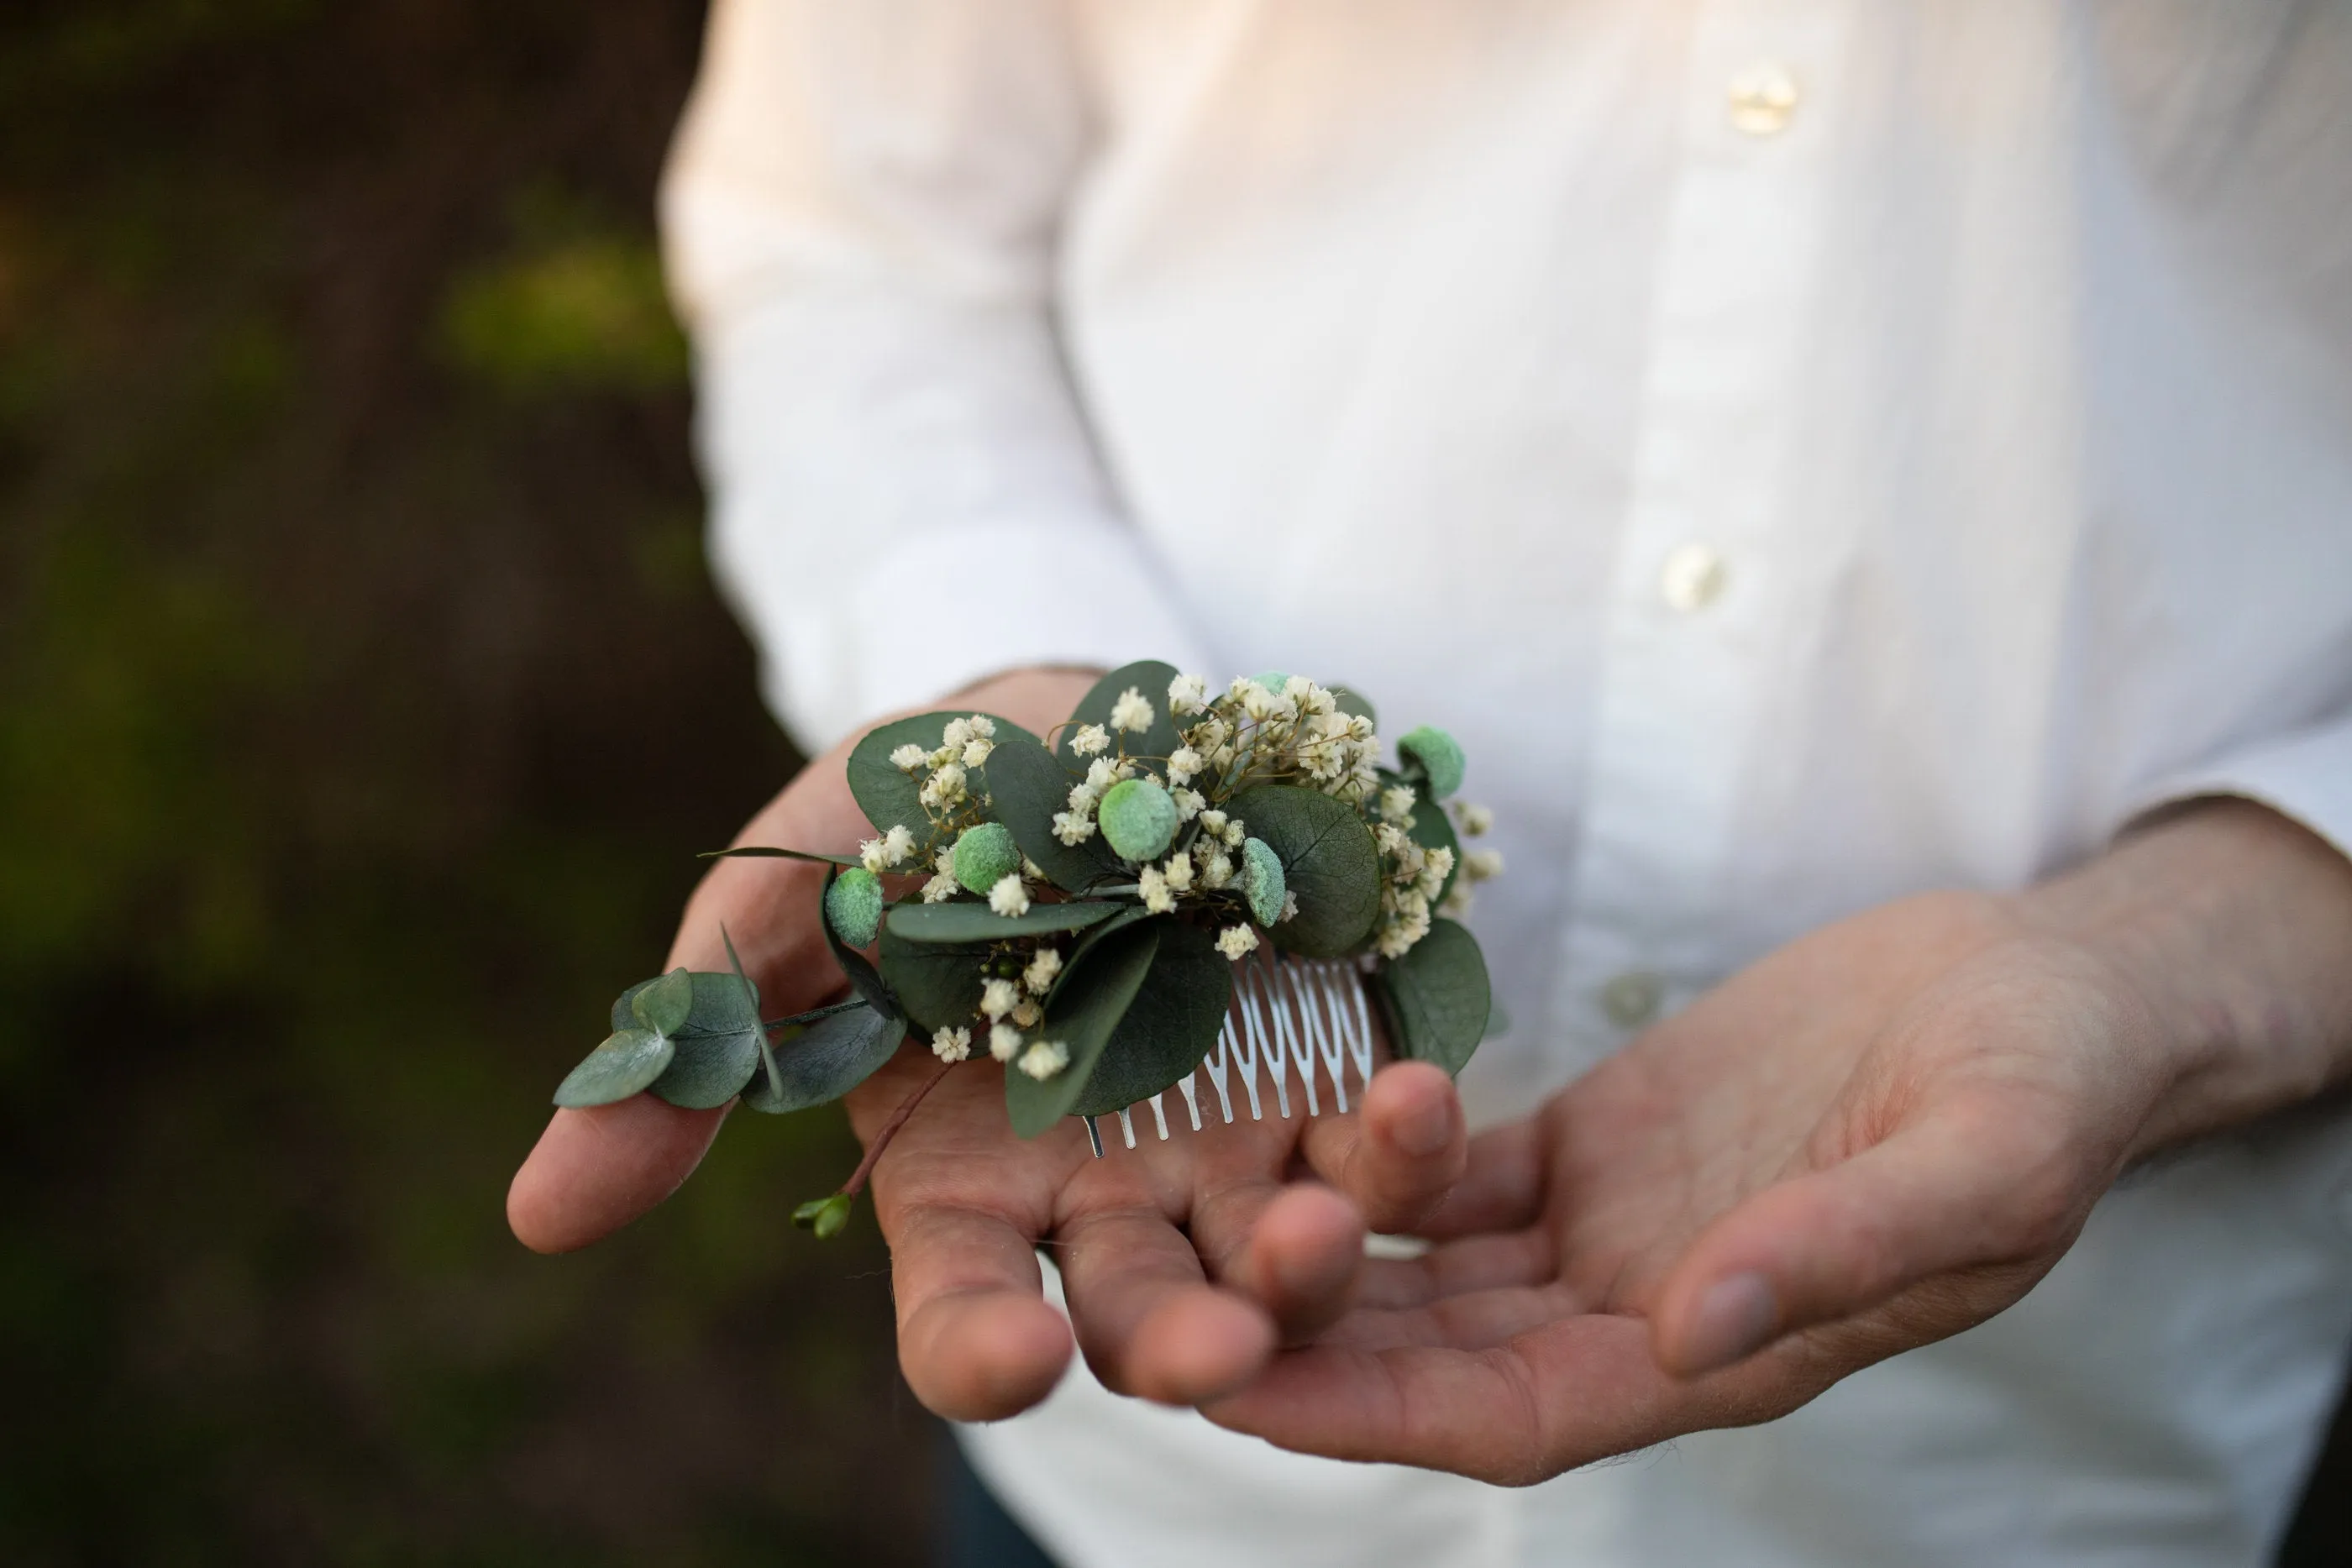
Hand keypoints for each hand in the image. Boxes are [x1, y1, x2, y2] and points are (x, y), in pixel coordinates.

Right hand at [506, 666, 1470, 1419]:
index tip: (1011, 1356)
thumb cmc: (899, 823)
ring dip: (1314, 1260)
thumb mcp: (780, 912)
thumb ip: (690, 1051)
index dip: (982, 1351)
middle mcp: (1103, 1197)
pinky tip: (1415, 1096)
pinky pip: (1383, 1132)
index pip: (966, 1317)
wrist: (1064, 722)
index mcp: (959, 1189)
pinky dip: (1406, 1134)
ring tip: (1330, 1224)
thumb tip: (538, 1218)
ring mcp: (1230, 1139)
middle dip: (1181, 1338)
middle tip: (1216, 1344)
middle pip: (1144, 1314)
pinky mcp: (1333, 1063)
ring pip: (1279, 1250)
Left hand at [1201, 800, 2351, 1482]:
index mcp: (1723, 1350)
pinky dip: (1371, 1158)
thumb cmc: (2040, 1086)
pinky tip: (1275, 1132)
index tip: (1245, 1397)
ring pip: (1424, 1270)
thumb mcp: (1979, 1165)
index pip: (1518, 1419)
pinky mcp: (1592, 1136)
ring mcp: (1608, 1223)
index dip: (1378, 1420)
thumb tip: (1700, 1334)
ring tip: (1178, 1227)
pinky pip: (1454, 1167)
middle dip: (1299, 1347)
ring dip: (1310, 1259)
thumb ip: (1842, 1248)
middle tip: (1151, 1315)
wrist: (2037, 987)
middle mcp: (1641, 1307)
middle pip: (1435, 1356)